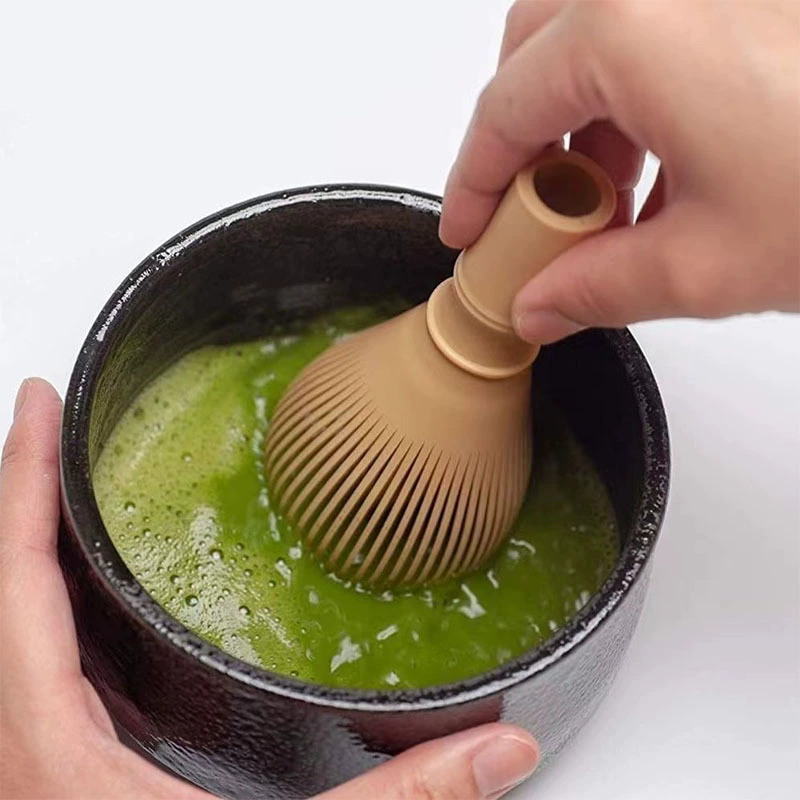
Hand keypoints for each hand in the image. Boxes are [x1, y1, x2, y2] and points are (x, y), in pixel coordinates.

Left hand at [0, 379, 538, 799]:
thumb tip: (501, 749)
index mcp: (43, 741)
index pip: (16, 574)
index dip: (21, 477)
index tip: (38, 401)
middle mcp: (19, 740)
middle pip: (5, 581)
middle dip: (26, 491)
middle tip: (58, 421)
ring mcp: (26, 754)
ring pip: (14, 624)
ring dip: (36, 547)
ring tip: (71, 482)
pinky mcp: (46, 769)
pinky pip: (34, 662)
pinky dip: (53, 607)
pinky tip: (94, 601)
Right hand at [440, 0, 799, 342]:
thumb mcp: (706, 264)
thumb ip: (598, 289)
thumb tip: (541, 305)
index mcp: (633, 31)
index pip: (504, 111)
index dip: (473, 184)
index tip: (467, 231)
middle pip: (539, 49)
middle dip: (521, 136)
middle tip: (529, 212)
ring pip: (602, 38)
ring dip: (583, 117)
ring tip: (604, 205)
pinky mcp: (757, 5)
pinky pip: (662, 35)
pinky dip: (640, 96)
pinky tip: (663, 171)